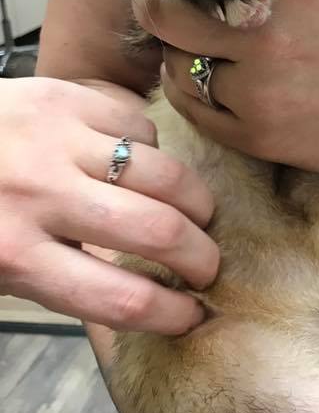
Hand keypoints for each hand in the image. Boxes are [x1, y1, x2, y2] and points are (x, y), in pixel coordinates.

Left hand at [0, 77, 217, 332]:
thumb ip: (56, 279)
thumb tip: (142, 294)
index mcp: (14, 254)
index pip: (121, 298)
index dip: (172, 314)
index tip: (192, 315)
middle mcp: (40, 195)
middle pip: (157, 233)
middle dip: (200, 259)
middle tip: (205, 268)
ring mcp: (56, 138)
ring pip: (164, 174)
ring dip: (196, 204)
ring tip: (197, 217)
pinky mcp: (64, 97)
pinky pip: (138, 126)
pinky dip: (152, 151)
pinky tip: (142, 165)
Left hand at [132, 0, 318, 195]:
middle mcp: (266, 39)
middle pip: (169, 15)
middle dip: (153, 5)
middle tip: (150, 1)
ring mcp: (256, 93)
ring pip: (178, 66)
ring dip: (174, 54)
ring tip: (183, 49)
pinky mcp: (255, 137)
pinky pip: (194, 110)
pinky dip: (186, 92)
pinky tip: (196, 82)